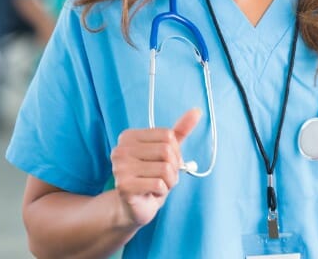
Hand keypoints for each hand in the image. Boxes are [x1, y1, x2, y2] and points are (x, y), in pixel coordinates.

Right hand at [110, 108, 201, 228]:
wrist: (135, 206)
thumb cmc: (151, 176)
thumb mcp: (167, 151)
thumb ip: (180, 131)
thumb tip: (197, 111)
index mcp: (128, 136)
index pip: (167, 135)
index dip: (175, 152)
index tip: (166, 162)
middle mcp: (120, 149)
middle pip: (166, 151)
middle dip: (174, 168)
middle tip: (164, 177)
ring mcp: (120, 167)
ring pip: (165, 168)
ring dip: (170, 181)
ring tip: (159, 185)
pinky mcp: (124, 186)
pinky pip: (159, 184)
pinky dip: (162, 191)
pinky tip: (152, 193)